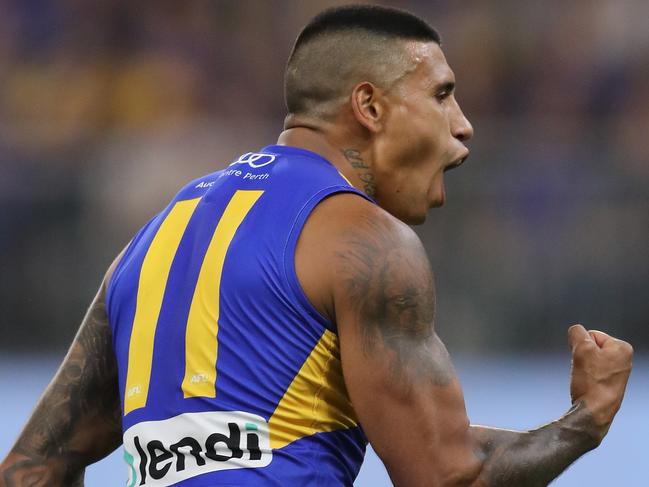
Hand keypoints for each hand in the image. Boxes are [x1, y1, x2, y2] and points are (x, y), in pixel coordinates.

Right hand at [568, 324, 632, 442]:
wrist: (593, 411)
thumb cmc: (592, 383)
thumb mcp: (582, 349)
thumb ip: (577, 333)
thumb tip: (576, 332)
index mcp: (622, 348)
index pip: (591, 334)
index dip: (581, 346)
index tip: (584, 360)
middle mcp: (624, 359)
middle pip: (591, 347)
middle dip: (582, 356)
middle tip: (585, 370)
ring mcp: (617, 373)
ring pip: (589, 359)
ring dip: (582, 366)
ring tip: (586, 379)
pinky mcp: (609, 383)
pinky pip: (591, 372)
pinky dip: (585, 376)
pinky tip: (587, 385)